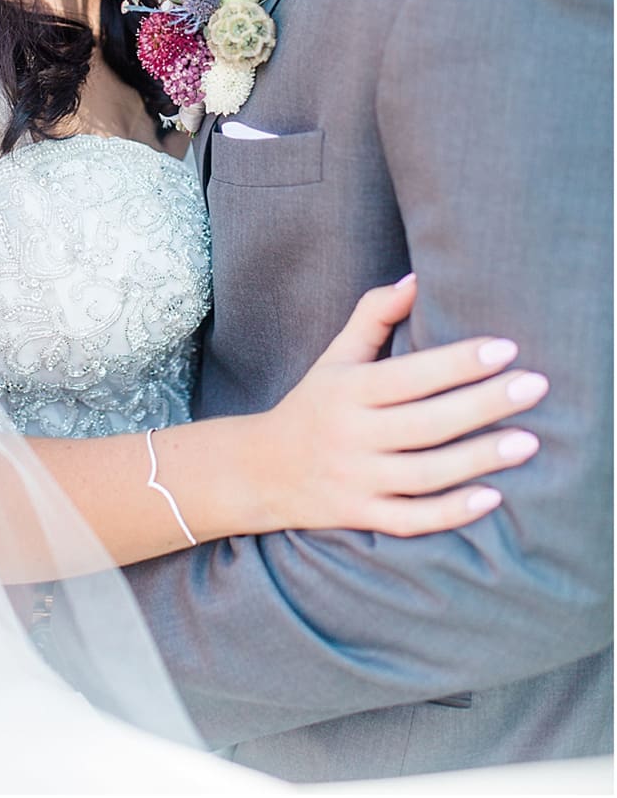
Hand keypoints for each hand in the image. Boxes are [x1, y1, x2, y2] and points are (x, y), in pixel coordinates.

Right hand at [254, 274, 547, 536]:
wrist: (261, 469)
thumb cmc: (314, 405)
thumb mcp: (334, 358)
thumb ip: (373, 316)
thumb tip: (417, 279)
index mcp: (345, 391)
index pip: (407, 375)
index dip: (457, 362)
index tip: (505, 348)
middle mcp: (349, 435)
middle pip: (425, 423)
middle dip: (483, 404)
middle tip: (536, 386)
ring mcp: (355, 478)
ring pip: (424, 473)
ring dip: (478, 458)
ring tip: (530, 441)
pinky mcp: (361, 514)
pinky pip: (411, 518)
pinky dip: (450, 512)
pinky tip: (493, 498)